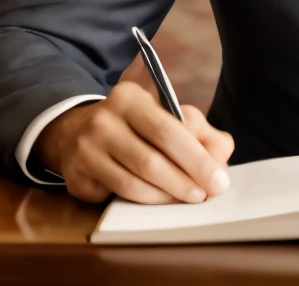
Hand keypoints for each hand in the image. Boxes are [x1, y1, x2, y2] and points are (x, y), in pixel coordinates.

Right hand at [34, 54, 234, 204]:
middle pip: (152, 158)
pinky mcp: (77, 174)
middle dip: (185, 180)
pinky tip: (160, 200)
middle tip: (205, 196)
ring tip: (187, 199)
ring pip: (136, 181)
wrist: (76, 135)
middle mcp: (104, 119)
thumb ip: (200, 133)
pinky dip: (145, 200)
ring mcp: (87, 147)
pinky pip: (119, 193)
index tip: (219, 180)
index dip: (197, 159)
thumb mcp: (165, 119)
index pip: (170, 130)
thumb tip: (222, 156)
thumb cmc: (134, 129)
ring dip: (167, 195)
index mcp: (130, 98)